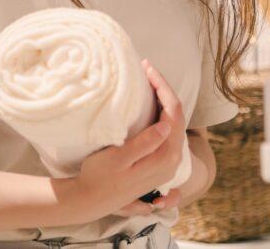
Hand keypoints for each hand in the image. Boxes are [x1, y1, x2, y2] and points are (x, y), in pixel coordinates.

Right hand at [68, 60, 185, 221]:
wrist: (92, 199)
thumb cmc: (100, 177)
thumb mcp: (119, 159)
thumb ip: (145, 144)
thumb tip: (166, 125)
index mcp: (166, 156)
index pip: (173, 112)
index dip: (162, 87)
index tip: (148, 69)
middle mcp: (172, 159)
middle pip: (176, 114)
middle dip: (164, 88)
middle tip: (147, 69)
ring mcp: (169, 162)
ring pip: (174, 122)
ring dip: (164, 99)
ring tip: (149, 81)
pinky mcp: (161, 161)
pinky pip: (169, 130)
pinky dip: (162, 112)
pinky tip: (151, 102)